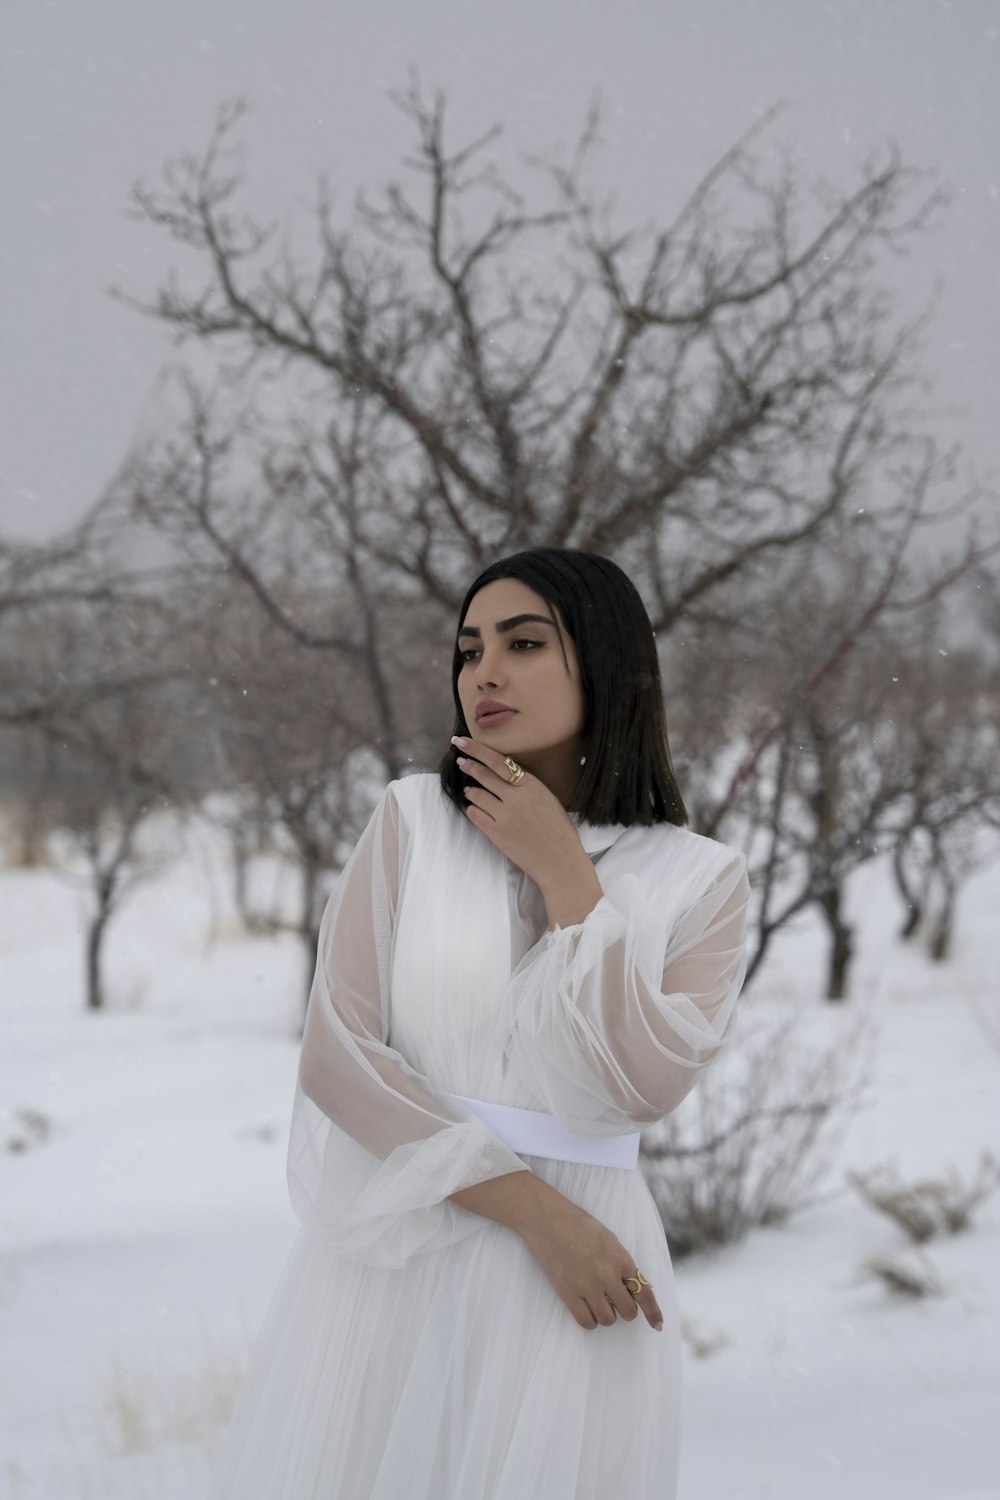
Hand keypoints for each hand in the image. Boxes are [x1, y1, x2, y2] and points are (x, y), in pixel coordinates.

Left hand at [452, 736, 587, 889]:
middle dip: (469, 765)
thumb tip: (504, 774)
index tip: (462, 742)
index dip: (477, 750)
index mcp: (531, 785)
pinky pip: (475, 815)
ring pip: (476, 794)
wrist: (560, 861)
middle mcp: (516, 797)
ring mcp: (505, 816)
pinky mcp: (497, 833)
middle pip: (484, 775)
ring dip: (470, 791)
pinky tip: (475, 808)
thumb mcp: (548, 799)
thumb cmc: (559, 831)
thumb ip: (527, 786)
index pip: (498, 761)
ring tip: (470, 791)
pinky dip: (472, 809)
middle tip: (462, 762)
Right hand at [520, 1195, 663, 1333]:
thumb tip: (635, 1288)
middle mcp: (607, 1275)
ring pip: (608, 1320)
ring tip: (599, 1300)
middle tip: (616, 1300)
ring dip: (607, 1315)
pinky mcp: (568, 1293)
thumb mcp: (610, 1241)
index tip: (658, 1325)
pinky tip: (587, 1308)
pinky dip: (590, 1320)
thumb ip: (624, 1264)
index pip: (644, 1293)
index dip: (653, 1313)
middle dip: (626, 1309)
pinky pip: (587, 1322)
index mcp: (621, 1259)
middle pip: (628, 1311)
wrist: (549, 1221)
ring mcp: (587, 1286)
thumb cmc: (581, 1227)